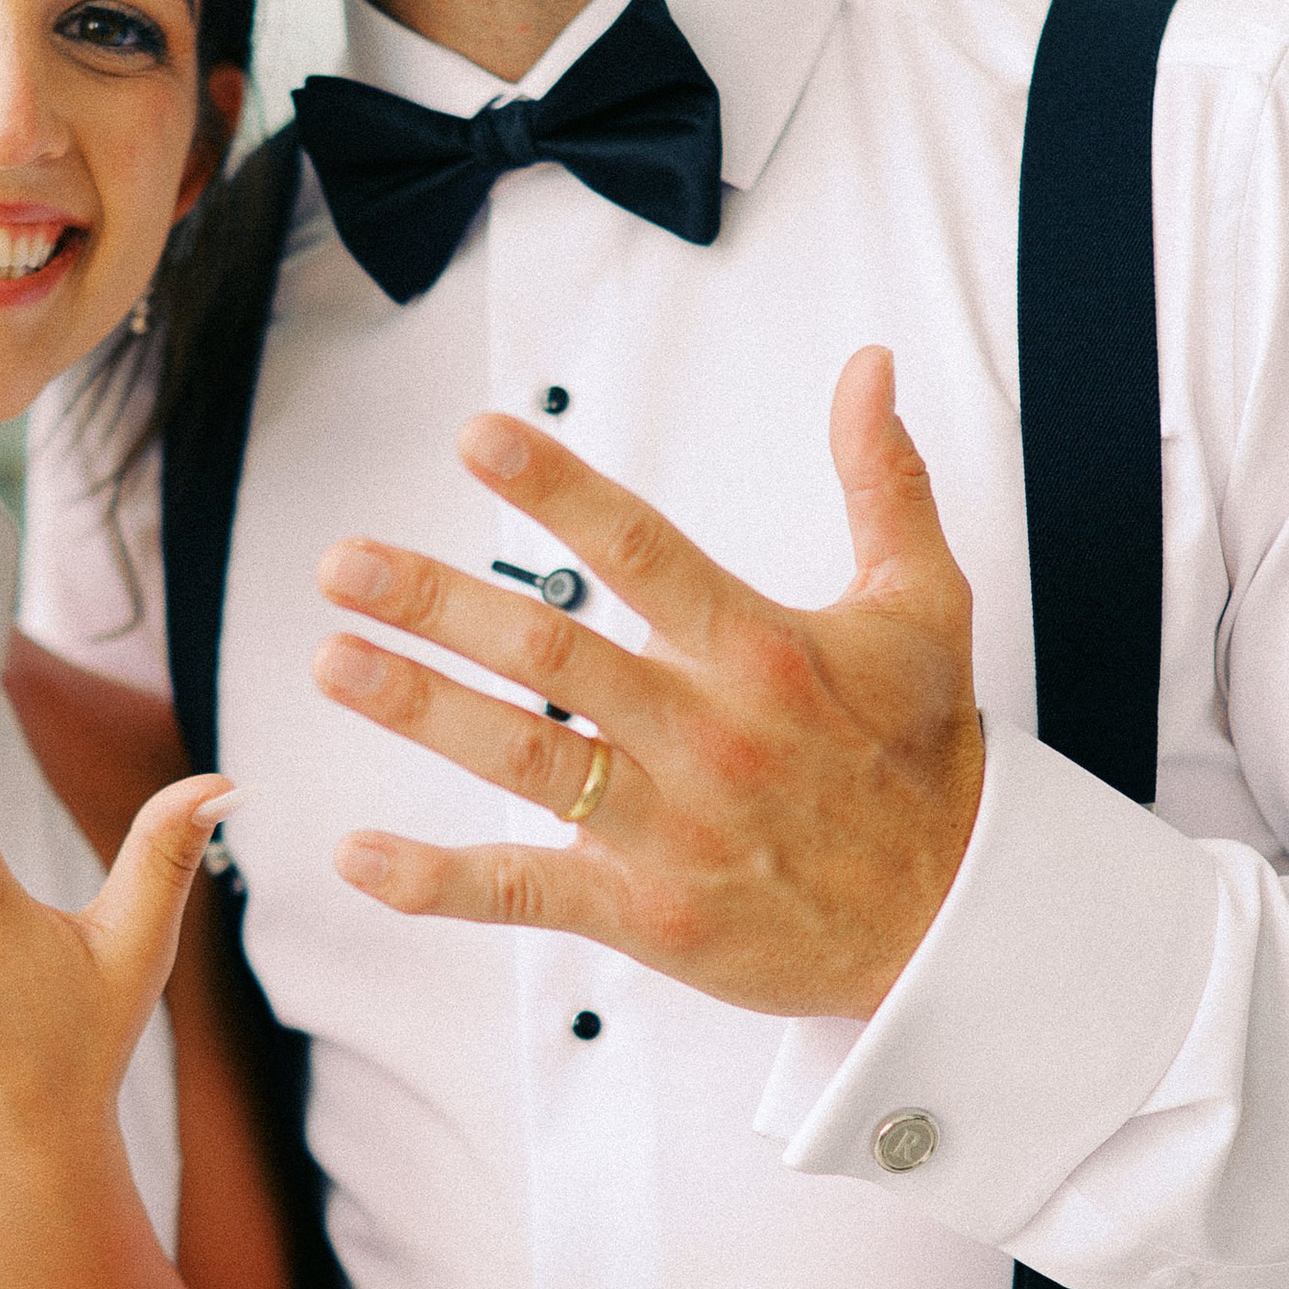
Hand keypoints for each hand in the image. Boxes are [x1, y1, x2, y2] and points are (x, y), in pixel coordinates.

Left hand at [312, 347, 984, 1021]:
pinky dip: (437, 881)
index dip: (556, 491)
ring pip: (524, 758)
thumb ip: (883, 480)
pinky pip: (525, 892)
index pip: (641, 549)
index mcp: (760, 649)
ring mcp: (670, 827)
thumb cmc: (922, 759)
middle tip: (344, 565)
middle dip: (437, 604)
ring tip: (335, 661)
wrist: (953, 920)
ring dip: (420, 709)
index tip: (476, 438)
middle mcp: (706, 732)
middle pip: (551, 652)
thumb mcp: (925, 606)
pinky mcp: (646, 913)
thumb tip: (868, 368)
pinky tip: (358, 856)